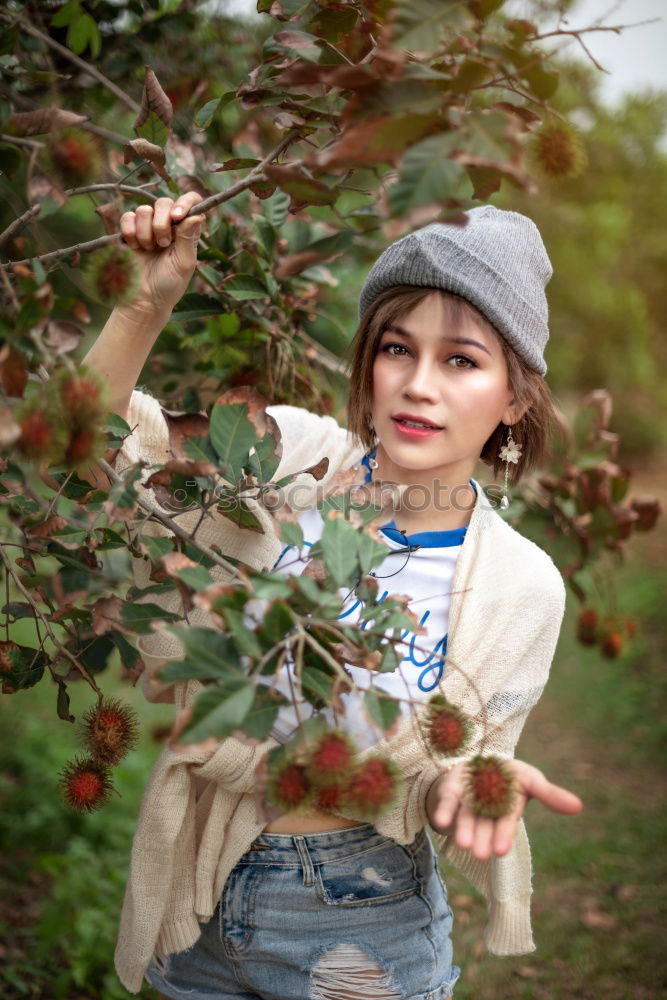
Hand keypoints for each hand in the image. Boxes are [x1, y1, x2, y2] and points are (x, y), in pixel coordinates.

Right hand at [117, 191, 206, 317]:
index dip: (184, 202)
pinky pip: (127, 217)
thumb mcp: (184, 263)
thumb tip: (197, 214)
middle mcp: (168, 224)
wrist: (144, 300)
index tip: (177, 216)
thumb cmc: (169, 284)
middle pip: (163, 202)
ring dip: (146, 232)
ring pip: (143, 210)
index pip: (191, 201)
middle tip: (163, 244)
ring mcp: (148, 226)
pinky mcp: (130, 231)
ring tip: (149, 250)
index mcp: (187, 230)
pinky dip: (130, 232)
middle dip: (161, 223)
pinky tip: (135, 247)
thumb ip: (189, 237)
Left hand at [426, 759, 582, 860]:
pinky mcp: (452, 790)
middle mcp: (487, 809)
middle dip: (483, 839)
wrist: (480, 762)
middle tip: (479, 854)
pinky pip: (447, 801)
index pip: (507, 823)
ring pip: (466, 818)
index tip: (501, 851)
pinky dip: (444, 811)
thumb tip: (579, 807)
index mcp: (508, 808)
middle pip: (485, 826)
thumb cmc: (510, 775)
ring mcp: (468, 800)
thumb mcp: (531, 780)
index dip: (504, 835)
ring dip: (464, 831)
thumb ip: (550, 794)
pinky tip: (440, 821)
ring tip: (463, 844)